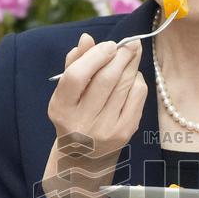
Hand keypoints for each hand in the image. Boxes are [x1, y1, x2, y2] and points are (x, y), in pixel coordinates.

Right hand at [43, 34, 147, 197]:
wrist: (84, 159)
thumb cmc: (75, 116)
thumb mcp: (66, 94)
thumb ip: (74, 64)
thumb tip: (87, 38)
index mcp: (60, 109)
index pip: (77, 76)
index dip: (95, 56)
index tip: (108, 45)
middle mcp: (81, 123)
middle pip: (105, 79)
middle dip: (121, 56)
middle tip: (129, 43)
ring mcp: (104, 130)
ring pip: (124, 85)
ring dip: (131, 65)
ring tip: (133, 53)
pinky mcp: (124, 134)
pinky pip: (137, 98)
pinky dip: (138, 82)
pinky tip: (133, 77)